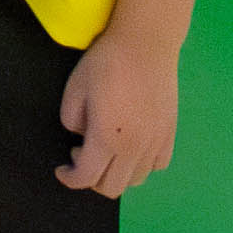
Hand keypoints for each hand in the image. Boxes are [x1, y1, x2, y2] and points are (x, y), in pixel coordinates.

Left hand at [58, 20, 180, 195]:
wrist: (145, 44)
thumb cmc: (106, 63)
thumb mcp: (74, 89)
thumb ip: (71, 121)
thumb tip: (83, 137)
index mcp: (107, 138)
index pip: (87, 178)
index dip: (70, 178)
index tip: (62, 169)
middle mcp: (134, 148)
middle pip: (112, 188)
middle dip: (91, 179)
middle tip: (82, 154)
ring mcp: (156, 142)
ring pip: (136, 180)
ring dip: (116, 172)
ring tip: (107, 148)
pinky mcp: (170, 133)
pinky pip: (157, 165)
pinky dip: (141, 164)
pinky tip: (132, 145)